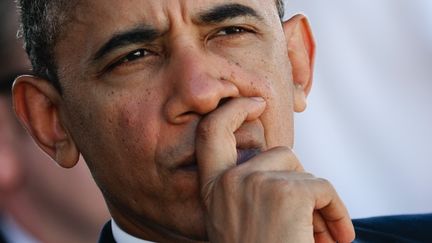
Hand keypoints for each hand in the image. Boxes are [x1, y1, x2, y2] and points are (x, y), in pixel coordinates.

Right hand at [196, 97, 354, 242]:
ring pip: (301, 170)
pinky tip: (336, 238)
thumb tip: (282, 162)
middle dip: (298, 177)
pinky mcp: (286, 192)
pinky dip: (337, 212)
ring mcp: (254, 183)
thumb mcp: (237, 221)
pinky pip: (323, 188)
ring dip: (316, 200)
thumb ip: (245, 189)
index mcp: (213, 189)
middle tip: (312, 212)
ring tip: (320, 234)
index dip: (231, 110)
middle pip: (278, 153)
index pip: (211, 133)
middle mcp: (228, 181)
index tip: (254, 102)